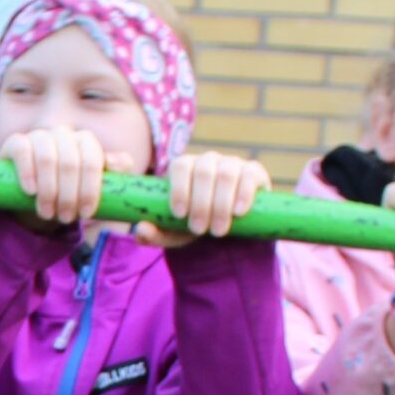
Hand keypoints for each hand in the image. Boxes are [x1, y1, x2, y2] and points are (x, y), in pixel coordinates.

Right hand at [1, 127, 106, 229]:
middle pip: (70, 162)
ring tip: (47, 213)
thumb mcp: (89, 189)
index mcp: (85, 142)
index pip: (92, 159)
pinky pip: (23, 150)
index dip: (90, 188)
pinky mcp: (16, 142)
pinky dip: (27, 172)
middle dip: (68, 195)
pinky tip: (30, 191)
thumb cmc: (65, 193)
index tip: (85, 214)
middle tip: (65, 218)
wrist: (30, 199)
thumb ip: (111, 175)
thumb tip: (119, 163)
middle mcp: (63, 134)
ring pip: (47, 158)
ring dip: (48, 190)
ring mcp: (39, 136)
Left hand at [135, 150, 271, 247]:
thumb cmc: (192, 225)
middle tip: (199, 230)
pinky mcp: (253, 171)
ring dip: (221, 203)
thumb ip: (152, 233)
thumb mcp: (171, 233)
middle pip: (203, 171)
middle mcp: (207, 161)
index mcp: (184, 168)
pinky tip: (238, 212)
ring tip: (218, 231)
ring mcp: (231, 163)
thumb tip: (140, 229)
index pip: (179, 166)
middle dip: (200, 203)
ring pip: (226, 173)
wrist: (225, 226)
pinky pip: (250, 174)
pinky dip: (244, 193)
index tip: (179, 214)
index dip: (179, 188)